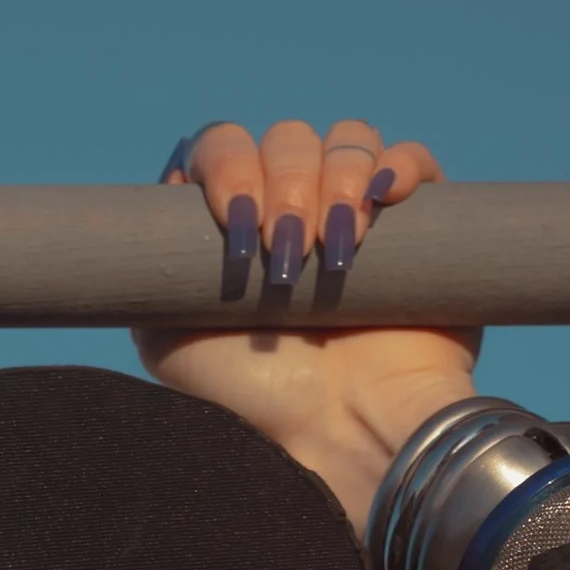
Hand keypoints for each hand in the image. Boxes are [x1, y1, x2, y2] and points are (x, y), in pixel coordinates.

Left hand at [135, 117, 478, 534]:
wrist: (340, 431)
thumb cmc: (252, 399)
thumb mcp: (165, 337)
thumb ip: (151, 270)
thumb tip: (165, 195)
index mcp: (236, 228)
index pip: (223, 147)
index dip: (227, 164)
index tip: (233, 219)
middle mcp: (295, 212)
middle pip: (285, 138)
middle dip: (282, 183)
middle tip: (286, 255)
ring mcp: (357, 215)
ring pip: (346, 139)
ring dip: (336, 177)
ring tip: (336, 252)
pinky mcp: (419, 228)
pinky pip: (412, 159)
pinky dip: (397, 163)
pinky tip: (383, 198)